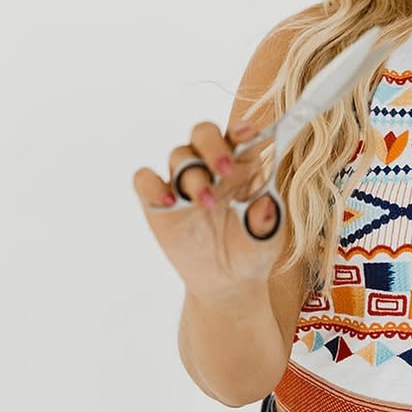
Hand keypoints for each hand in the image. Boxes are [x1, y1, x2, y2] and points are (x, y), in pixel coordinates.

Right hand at [132, 117, 289, 297]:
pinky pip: (144, 179)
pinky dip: (152, 185)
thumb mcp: (267, 238)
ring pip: (179, 155)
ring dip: (193, 175)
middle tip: (224, 170)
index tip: (247, 133)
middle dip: (212, 145)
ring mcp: (183, 181)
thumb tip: (264, 204)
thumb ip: (267, 220)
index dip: (242, 129)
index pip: (239, 135)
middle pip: (203, 133)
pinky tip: (168, 202)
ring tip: (206, 203)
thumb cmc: (252, 249)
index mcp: (243, 165)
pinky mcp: (157, 201)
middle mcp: (211, 166)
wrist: (226, 282)